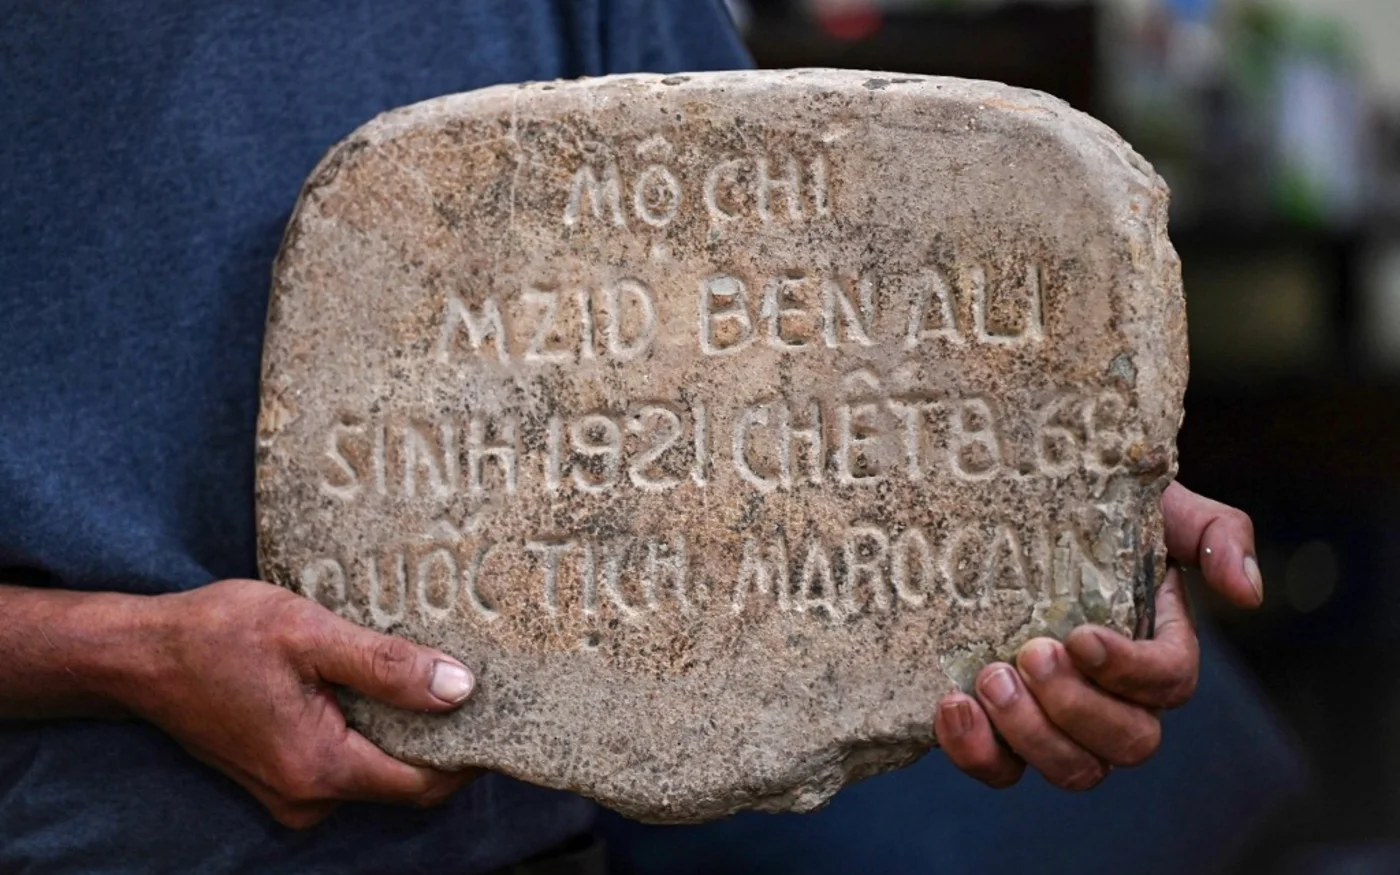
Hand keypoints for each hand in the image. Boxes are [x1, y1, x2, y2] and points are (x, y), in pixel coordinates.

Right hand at [118, 579, 478, 827]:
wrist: (139, 654)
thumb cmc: (218, 635)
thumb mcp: (310, 634)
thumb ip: (386, 666)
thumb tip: (460, 689)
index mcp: (320, 767)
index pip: (424, 784)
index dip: (470, 755)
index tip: (502, 714)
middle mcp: (307, 795)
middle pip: (405, 782)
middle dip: (444, 741)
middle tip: (476, 685)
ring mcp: (290, 791)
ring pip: (375, 771)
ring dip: (406, 732)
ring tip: (431, 674)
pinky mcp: (279, 774)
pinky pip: (346, 762)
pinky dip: (371, 730)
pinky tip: (382, 685)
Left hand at [934, 482, 1262, 788]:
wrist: (1005, 516)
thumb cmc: (1090, 511)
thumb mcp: (1158, 506)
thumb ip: (1216, 532)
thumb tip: (1247, 592)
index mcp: (1158, 649)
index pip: (1170, 682)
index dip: (1130, 672)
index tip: (1080, 636)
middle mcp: (1118, 700)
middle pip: (1127, 743)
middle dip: (1075, 709)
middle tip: (1027, 655)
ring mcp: (1061, 724)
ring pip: (1072, 770)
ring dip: (1029, 734)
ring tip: (987, 679)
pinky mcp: (1004, 733)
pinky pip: (1002, 770)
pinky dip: (976, 751)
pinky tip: (950, 706)